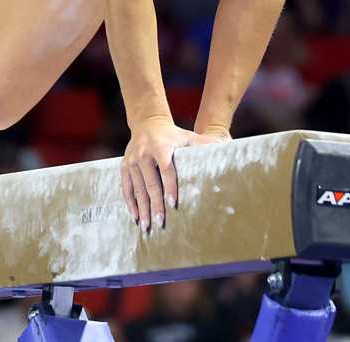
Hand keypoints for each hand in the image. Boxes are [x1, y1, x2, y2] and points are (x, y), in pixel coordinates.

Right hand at [120, 117, 230, 232]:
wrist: (147, 123)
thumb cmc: (172, 134)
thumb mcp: (187, 136)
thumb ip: (203, 144)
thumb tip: (225, 148)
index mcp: (160, 147)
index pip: (166, 170)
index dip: (170, 186)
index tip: (173, 203)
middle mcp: (144, 154)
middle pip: (150, 182)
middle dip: (155, 204)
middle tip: (160, 222)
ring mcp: (132, 161)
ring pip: (137, 188)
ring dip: (142, 208)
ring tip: (147, 225)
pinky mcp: (125, 166)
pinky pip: (126, 187)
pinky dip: (131, 202)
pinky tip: (136, 216)